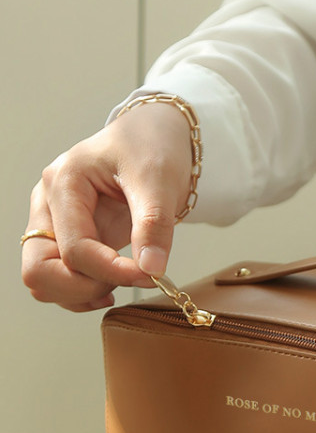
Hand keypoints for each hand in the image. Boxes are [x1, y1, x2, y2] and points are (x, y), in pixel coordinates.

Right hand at [21, 102, 192, 311]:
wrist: (156, 139)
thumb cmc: (152, 148)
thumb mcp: (159, 179)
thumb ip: (154, 224)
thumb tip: (151, 269)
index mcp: (64, 182)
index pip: (74, 248)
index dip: (112, 271)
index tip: (151, 274)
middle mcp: (49, 204)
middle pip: (39, 269)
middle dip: (84, 287)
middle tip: (129, 281)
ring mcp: (54, 223)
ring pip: (44, 280)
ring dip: (81, 293)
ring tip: (124, 282)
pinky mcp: (68, 238)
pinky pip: (60, 279)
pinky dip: (82, 292)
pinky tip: (113, 287)